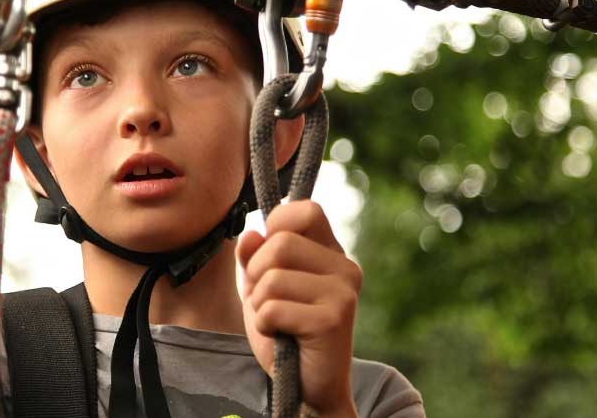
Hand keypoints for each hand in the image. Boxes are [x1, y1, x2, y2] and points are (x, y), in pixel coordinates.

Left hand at [237, 200, 361, 417]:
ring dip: (260, 304)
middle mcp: (345, 267)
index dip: (277, 224)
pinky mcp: (333, 319)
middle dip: (257, 273)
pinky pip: (273, 308)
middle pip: (280, 242)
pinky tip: (283, 337)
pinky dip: (265, 325)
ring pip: (272, 277)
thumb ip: (253, 258)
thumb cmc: (286, 332)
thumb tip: (251, 234)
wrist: (308, 386)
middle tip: (269, 300)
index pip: (306, 210)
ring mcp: (343, 292)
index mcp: (331, 253)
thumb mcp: (261, 288)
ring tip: (278, 321)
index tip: (268, 253)